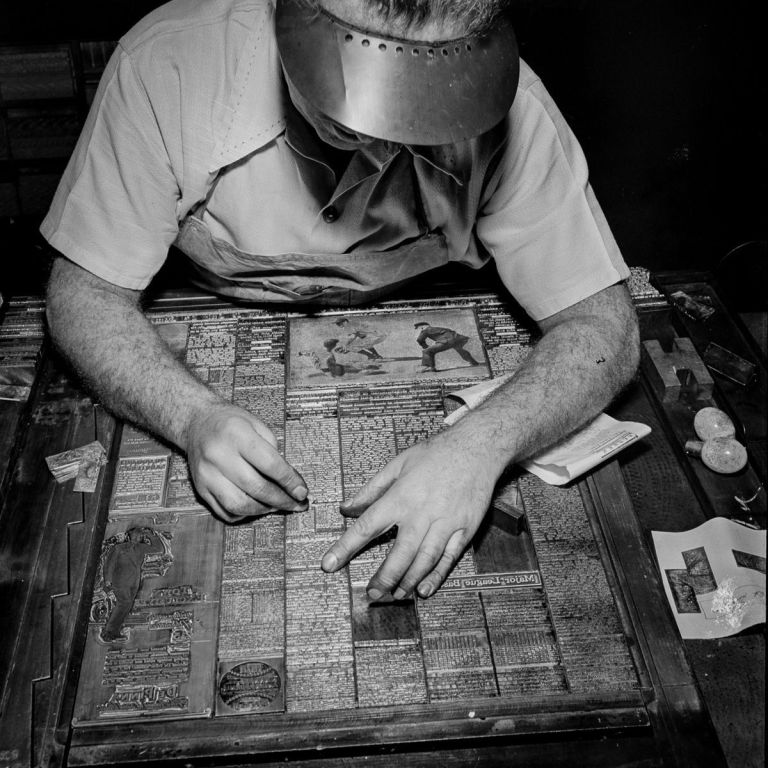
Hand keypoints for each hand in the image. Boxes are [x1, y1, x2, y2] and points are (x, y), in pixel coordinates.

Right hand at [184, 403, 307, 522]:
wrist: (197, 422)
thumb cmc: (231, 422)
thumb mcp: (256, 424)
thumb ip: (273, 451)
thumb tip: (289, 483)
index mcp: (236, 434)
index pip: (269, 464)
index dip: (290, 481)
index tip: (302, 492)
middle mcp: (218, 455)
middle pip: (255, 488)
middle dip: (281, 500)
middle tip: (297, 504)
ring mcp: (207, 474)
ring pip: (239, 505)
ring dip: (263, 510)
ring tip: (277, 505)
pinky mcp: (200, 488)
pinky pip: (224, 512)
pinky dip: (244, 514)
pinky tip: (256, 507)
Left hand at [321, 432, 501, 598]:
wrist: (476, 448)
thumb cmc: (435, 453)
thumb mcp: (397, 464)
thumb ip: (371, 489)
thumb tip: (347, 507)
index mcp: (400, 496)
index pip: (366, 527)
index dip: (345, 547)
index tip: (329, 564)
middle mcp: (421, 513)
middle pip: (399, 553)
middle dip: (383, 578)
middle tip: (371, 594)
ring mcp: (445, 522)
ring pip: (424, 560)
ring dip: (408, 581)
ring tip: (396, 595)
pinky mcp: (464, 528)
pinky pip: (448, 558)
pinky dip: (436, 576)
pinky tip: (424, 589)